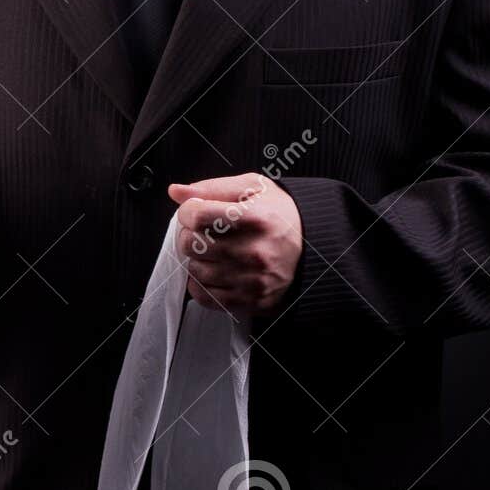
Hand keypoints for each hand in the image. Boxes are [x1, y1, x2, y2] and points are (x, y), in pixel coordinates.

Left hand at [167, 171, 302, 314]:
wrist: (313, 246)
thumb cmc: (278, 214)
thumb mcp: (252, 188)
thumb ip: (212, 188)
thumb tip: (175, 191)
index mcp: (256, 218)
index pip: (197, 215)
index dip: (188, 210)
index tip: (195, 210)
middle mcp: (255, 251)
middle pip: (192, 245)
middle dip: (190, 234)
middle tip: (202, 231)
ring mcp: (253, 280)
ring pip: (195, 271)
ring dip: (196, 259)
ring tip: (211, 250)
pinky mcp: (251, 301)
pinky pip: (205, 297)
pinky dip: (200, 283)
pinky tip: (213, 270)